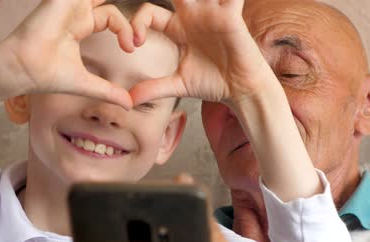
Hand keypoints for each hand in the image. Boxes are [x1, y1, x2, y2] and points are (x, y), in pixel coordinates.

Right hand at [2, 0, 133, 107]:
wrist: (25, 70)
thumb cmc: (48, 75)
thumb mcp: (88, 83)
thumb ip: (109, 91)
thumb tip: (129, 105)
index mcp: (80, 26)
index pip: (111, 17)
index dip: (126, 31)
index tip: (131, 49)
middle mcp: (75, 12)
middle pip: (107, 1)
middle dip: (124, 16)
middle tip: (138, 36)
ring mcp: (68, 4)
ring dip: (118, 11)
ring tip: (134, 24)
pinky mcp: (62, 0)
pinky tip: (115, 17)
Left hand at [128, 0, 273, 107]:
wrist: (241, 89)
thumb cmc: (214, 83)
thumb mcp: (179, 85)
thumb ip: (153, 88)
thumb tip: (128, 100)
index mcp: (177, 28)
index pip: (150, 13)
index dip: (138, 24)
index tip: (134, 44)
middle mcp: (192, 16)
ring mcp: (211, 12)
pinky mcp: (229, 15)